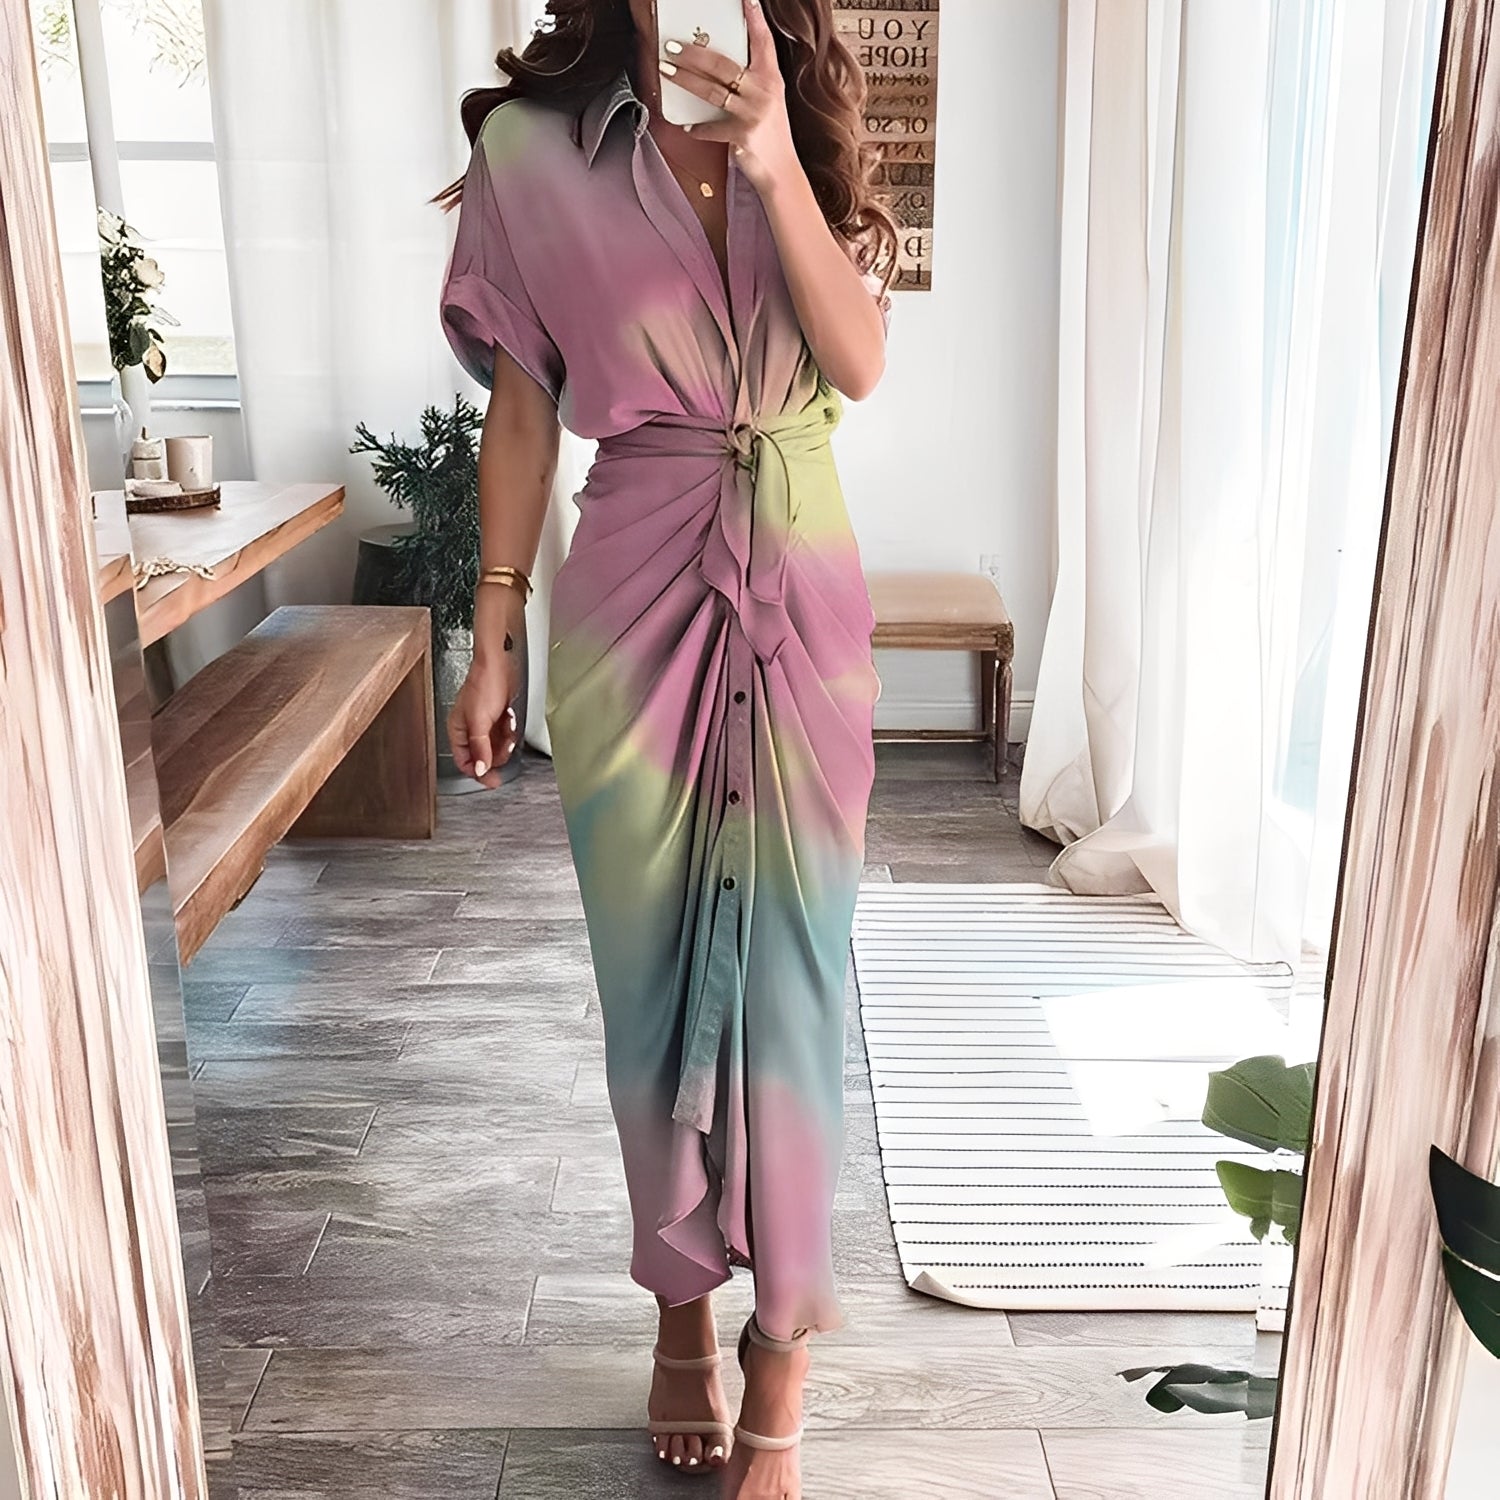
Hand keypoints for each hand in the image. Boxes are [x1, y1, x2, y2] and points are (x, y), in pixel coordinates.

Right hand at [448, 586, 523, 788]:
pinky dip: (510, 731)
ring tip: (508, 727)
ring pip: (497, 747)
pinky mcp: (497, 719)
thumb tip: (479, 770)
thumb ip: (479, 747)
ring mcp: (484, 725)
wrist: (498, 665)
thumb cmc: (483, 685)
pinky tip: (510, 719)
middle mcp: (470, 730)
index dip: (478, 773)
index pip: (465, 762)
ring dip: (506, 741)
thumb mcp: (479, 720)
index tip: (493, 781)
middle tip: (506, 744)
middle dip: (497, 752)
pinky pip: (505, 736)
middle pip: (484, 757)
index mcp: (458, 731)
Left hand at [659, 0, 798, 193]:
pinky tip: (687, 125)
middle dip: (693, 54)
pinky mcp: (742, 136)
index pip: (763, 41)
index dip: (754, 18)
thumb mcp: (768, 101)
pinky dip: (697, 128)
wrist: (782, 171)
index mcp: (771, 78)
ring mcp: (753, 114)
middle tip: (671, 46)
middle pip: (722, 65)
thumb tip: (716, 65)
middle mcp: (764, 92)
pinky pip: (711, 128)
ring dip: (684, 80)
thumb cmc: (771, 134)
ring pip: (711, 91)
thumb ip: (750, 81)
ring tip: (665, 70)